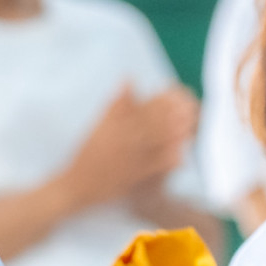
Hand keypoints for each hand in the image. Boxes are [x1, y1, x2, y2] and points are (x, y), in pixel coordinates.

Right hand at [62, 86, 195, 210]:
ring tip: (190, 125)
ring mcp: (126, 158)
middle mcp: (120, 139)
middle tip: (191, 106)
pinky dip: (166, 160)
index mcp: (113, 124)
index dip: (162, 100)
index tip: (178, 92)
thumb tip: (129, 79)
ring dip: (173, 133)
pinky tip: (181, 155)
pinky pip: (152, 167)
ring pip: (153, 143)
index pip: (141, 107)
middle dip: (172, 113)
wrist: (75, 186)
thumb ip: (115, 104)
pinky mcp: (130, 177)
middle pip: (151, 122)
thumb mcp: (97, 126)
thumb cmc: (86, 156)